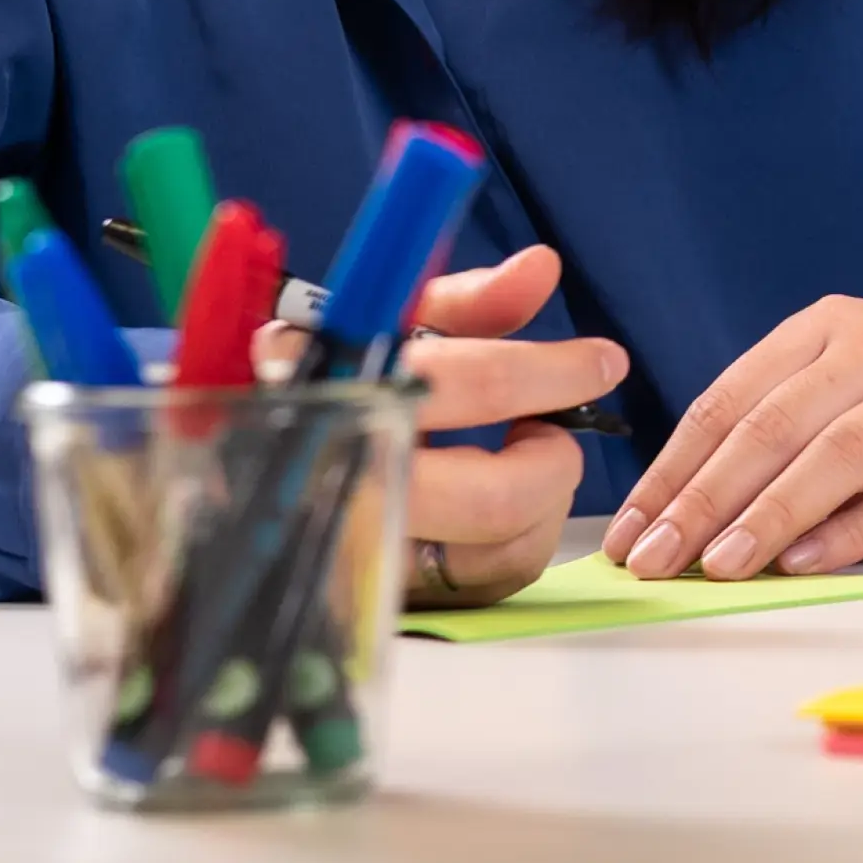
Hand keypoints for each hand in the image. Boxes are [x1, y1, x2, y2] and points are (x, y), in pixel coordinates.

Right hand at [264, 245, 625, 607]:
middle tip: (553, 428)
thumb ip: (471, 300)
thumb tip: (541, 268)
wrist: (260, 450)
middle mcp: (358, 480)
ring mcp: (370, 551)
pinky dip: (521, 534)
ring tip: (523, 454)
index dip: (550, 371)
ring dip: (542, 496)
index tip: (602, 360)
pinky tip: (506, 498)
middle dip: (552, 459)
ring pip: (500, 551)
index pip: (472, 384)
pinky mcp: (390, 595)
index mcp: (355, 388)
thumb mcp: (393, 322)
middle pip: (495, 498)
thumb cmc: (342, 373)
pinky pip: (489, 582)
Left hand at [599, 297, 862, 579]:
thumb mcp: (835, 389)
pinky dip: (848, 533)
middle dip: (703, 498)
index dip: (672, 467)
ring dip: (770, 516)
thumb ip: (770, 434)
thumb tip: (675, 519)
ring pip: (836, 457)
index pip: (728, 399)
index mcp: (822, 327)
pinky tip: (801, 564)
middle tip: (657, 558)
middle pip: (773, 425)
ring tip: (719, 564)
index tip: (631, 528)